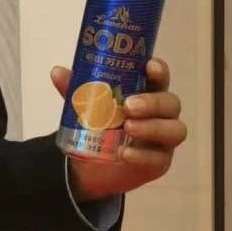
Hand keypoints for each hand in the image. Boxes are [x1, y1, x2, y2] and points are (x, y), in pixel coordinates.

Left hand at [52, 58, 186, 201]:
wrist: (92, 163)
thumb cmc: (99, 124)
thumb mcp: (84, 106)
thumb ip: (74, 90)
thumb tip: (57, 71)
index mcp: (146, 92)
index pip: (159, 77)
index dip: (159, 70)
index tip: (149, 67)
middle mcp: (161, 113)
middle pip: (170, 103)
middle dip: (152, 102)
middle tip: (129, 105)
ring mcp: (164, 138)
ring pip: (174, 129)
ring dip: (152, 127)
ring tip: (128, 128)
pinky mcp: (160, 161)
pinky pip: (159, 158)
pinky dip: (141, 155)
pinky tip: (124, 153)